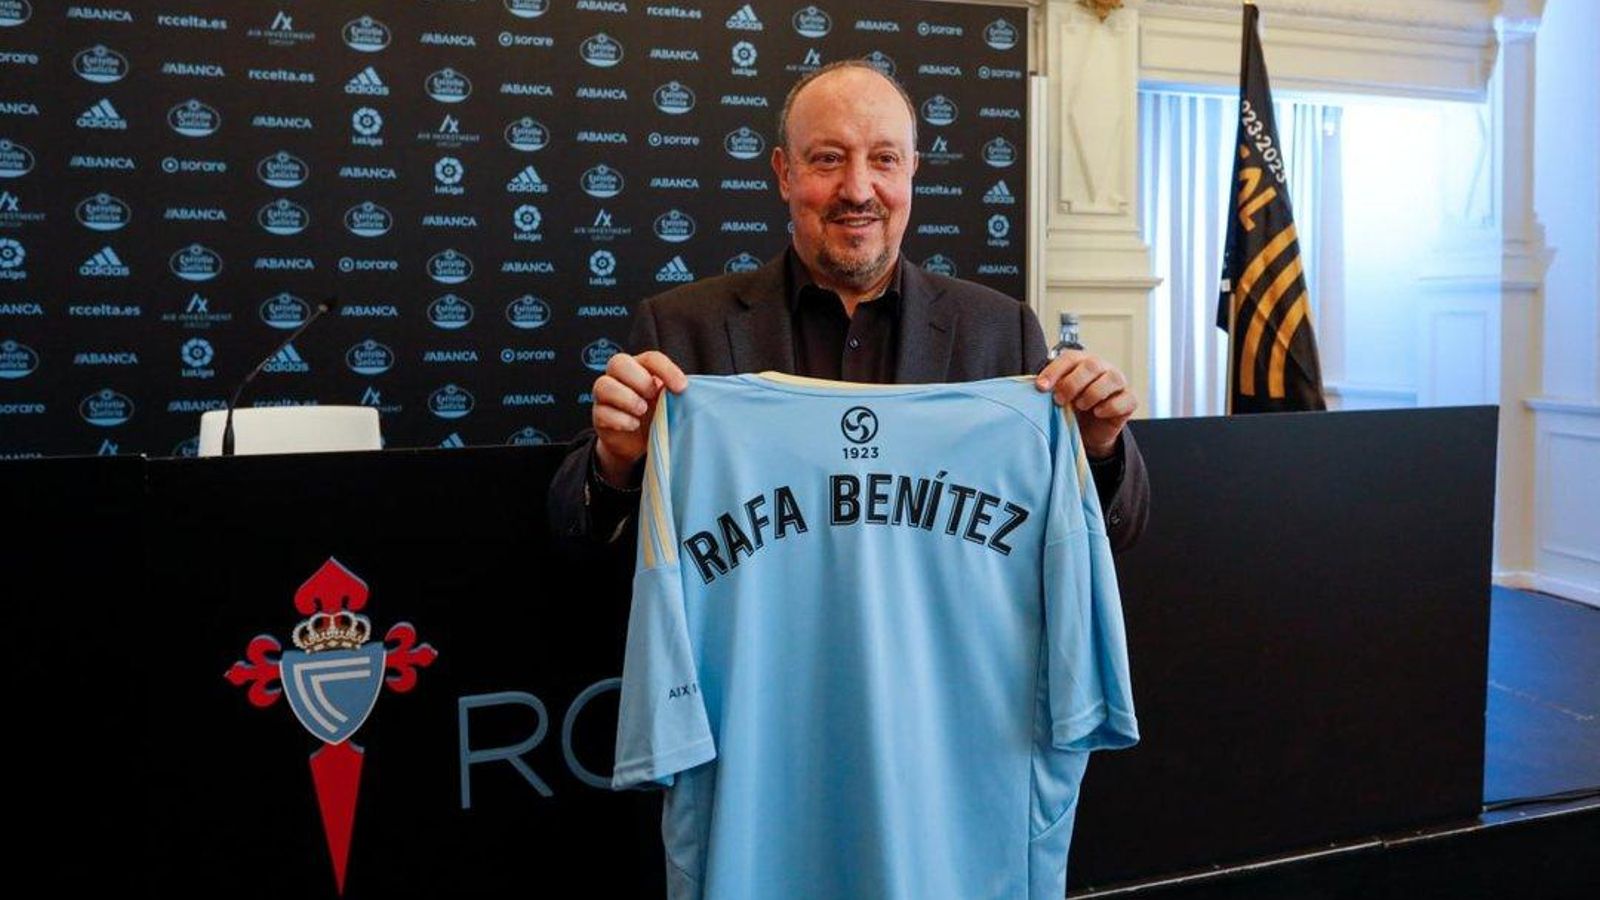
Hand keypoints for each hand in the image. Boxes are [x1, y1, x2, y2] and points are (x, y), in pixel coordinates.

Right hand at [591, 350, 688, 486]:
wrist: (637, 443)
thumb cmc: (655, 415)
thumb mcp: (669, 402)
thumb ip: (675, 393)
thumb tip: (690, 391)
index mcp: (641, 367)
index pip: (651, 358)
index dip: (666, 369)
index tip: (681, 387)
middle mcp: (619, 376)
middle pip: (618, 362)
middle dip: (639, 379)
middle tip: (653, 396)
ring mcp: (605, 396)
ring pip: (603, 385)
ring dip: (626, 398)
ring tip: (642, 410)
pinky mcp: (598, 416)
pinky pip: (602, 412)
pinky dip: (620, 419)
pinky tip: (633, 425)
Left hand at [1035, 350, 1136, 458]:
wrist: (1089, 431)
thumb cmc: (1071, 408)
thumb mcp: (1058, 397)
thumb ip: (1050, 389)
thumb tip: (1035, 387)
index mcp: (1082, 362)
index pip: (1069, 358)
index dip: (1054, 371)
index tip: (1040, 387)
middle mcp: (1102, 368)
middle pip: (1092, 365)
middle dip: (1072, 383)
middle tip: (1059, 400)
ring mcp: (1118, 383)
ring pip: (1111, 378)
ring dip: (1092, 394)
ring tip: (1080, 406)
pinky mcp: (1129, 401)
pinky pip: (1125, 400)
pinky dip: (1110, 407)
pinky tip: (1098, 413)